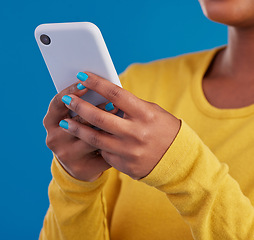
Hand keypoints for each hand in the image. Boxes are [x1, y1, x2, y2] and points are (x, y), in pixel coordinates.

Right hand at [43, 82, 116, 181]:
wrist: (81, 163)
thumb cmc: (81, 132)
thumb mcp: (75, 117)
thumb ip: (83, 105)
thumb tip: (101, 85)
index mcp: (50, 121)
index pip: (57, 103)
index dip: (70, 91)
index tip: (84, 81)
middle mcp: (54, 139)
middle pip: (77, 120)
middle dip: (96, 109)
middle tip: (111, 102)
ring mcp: (66, 155)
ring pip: (91, 137)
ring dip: (107, 125)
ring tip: (120, 115)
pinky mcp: (81, 168)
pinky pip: (100, 153)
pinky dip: (112, 142)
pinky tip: (122, 135)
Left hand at [60, 72, 180, 179]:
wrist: (177, 159)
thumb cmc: (164, 129)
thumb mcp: (151, 112)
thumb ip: (129, 106)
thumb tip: (106, 97)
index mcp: (145, 114)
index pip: (116, 94)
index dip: (97, 83)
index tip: (82, 75)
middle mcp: (136, 133)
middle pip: (100, 117)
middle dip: (80, 106)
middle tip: (67, 98)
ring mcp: (130, 151)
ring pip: (95, 138)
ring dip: (77, 128)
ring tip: (65, 121)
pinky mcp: (125, 165)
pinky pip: (104, 152)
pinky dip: (96, 144)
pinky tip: (89, 139)